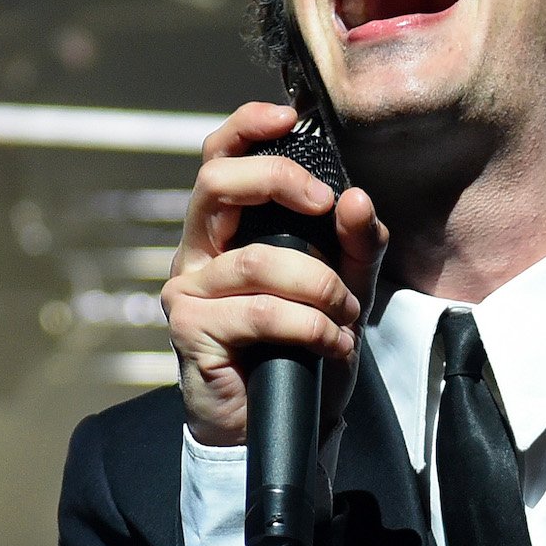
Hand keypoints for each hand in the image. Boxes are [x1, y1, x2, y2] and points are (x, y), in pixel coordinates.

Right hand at [163, 100, 389, 450]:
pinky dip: (310, 325)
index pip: (218, 158)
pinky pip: (262, 312)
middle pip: (216, 184)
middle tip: (325, 205)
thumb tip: (356, 198)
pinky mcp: (193, 333)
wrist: (277, 428)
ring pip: (258, 260)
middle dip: (278, 181)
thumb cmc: (299, 351)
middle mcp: (196, 253)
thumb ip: (354, 244)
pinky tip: (332, 345)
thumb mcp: (343, 289)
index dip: (247, 126)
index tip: (290, 117)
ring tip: (345, 315)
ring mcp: (188, 293)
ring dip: (319, 285)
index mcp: (224, 230)